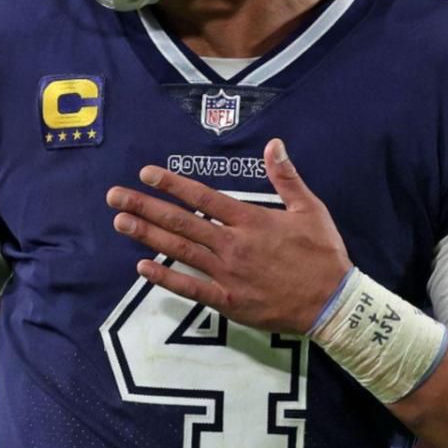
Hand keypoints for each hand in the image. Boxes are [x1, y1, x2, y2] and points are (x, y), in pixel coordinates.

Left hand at [107, 137, 351, 334]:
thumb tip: (274, 144)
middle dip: (145, 207)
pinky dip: (165, 278)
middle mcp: (233, 245)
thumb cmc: (323, 254)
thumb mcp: (310, 209)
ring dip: (147, 236)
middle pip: (181, 222)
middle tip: (115, 196)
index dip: (172, 184)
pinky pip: (190, 289)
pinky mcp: (228, 302)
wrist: (332, 302)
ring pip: (180, 250)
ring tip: (120, 223)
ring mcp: (227, 275)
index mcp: (250, 220)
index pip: (202, 198)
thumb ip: (287, 177)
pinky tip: (142, 268)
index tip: (147, 174)